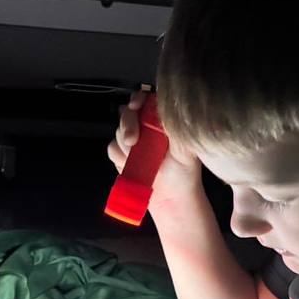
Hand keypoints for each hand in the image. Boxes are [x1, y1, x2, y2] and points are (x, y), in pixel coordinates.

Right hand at [107, 91, 201, 210]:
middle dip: (128, 125)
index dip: (138, 99)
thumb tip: (169, 110)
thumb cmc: (183, 173)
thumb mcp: (185, 149)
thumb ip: (177, 129)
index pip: (146, 100)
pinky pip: (112, 149)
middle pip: (127, 113)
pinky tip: (131, 166)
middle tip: (133, 141)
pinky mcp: (122, 154)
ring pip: (118, 132)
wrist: (170, 198)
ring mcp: (133, 139)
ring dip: (126, 147)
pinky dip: (120, 158)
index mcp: (162, 120)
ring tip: (140, 160)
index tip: (135, 106)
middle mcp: (146, 126)